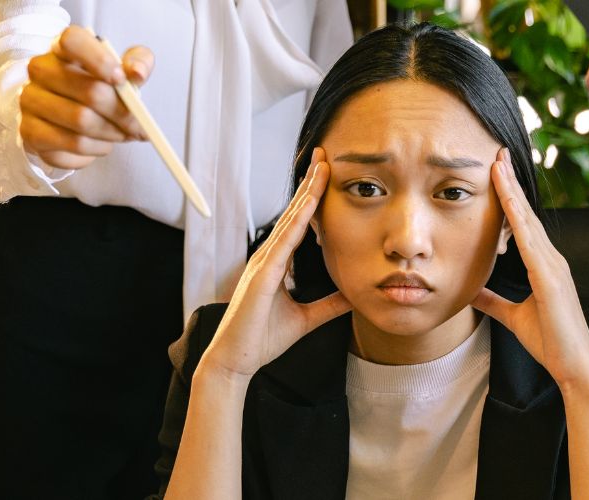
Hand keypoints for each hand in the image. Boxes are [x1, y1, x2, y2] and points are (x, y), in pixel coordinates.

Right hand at [20, 25, 152, 168]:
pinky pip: (73, 145)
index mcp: (62, 47)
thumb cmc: (99, 86)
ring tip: (121, 134)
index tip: (122, 80)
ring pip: (83, 122)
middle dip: (123, 114)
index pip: (73, 41)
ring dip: (112, 134)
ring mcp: (30, 101)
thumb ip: (138, 62)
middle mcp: (40, 70)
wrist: (67, 115)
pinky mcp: (30, 132)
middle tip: (138, 126)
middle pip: (90, 92)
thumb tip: (137, 73)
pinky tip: (102, 144)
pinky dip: (96, 149)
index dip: (100, 60)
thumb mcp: (123, 69)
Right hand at [197, 148, 351, 380]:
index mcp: (276, 264)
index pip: (299, 224)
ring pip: (289, 221)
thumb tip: (353, 296)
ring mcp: (263, 264)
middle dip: (310, 184)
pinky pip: (283, 244)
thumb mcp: (305, 319)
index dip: (312, 199)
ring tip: (321, 169)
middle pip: (293, 213)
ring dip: (306, 194)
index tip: (326, 175)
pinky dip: (296, 223)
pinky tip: (309, 206)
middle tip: (325, 156)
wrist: (235, 362)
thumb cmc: (262, 340)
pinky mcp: (261, 276)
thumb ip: (328, 305)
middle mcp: (268, 257)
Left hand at [471, 149, 588, 387]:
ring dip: (512, 191)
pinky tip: (507, 199)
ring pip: (528, 220)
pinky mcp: (551, 278)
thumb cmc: (550, 342)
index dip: (510, 197)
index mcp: (545, 266)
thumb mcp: (513, 317)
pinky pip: (530, 241)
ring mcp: (554, 266)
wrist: (574, 366)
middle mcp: (552, 259)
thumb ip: (494, 301)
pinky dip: (518, 217)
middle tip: (497, 152)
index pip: (523, 224)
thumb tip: (471, 289)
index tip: (497, 171)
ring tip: (498, 163)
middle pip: (527, 213)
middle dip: (511, 182)